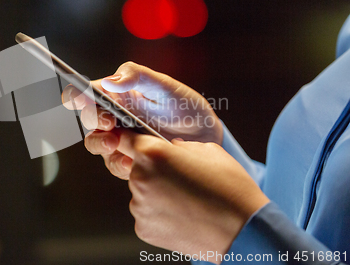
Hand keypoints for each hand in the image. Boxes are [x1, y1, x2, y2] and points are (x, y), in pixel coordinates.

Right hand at [62, 62, 222, 178]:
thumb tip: (110, 81)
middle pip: (88, 118)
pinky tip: (133, 161)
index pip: (85, 92)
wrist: (204, 137)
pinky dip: (121, 162)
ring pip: (96, 143)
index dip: (75, 94)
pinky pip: (115, 163)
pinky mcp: (128, 159)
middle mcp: (112, 116)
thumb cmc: (183, 105)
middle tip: (109, 123)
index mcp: (115, 94)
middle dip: (94, 120)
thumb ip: (138, 76)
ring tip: (116, 143)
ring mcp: (118, 139)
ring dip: (102, 143)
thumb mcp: (165, 86)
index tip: (80, 97)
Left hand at [128, 133, 268, 263]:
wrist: (243, 231)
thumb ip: (181, 146)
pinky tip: (183, 215)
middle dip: (153, 170)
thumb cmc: (230, 187)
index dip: (131, 140)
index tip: (136, 144)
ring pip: (141, 193)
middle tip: (180, 178)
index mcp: (152, 153)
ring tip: (186, 199)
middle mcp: (139, 178)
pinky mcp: (143, 229)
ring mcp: (139, 206)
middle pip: (136, 168)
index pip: (125, 139)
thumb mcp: (209, 150)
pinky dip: (160, 214)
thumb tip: (172, 147)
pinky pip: (147, 214)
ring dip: (156, 193)